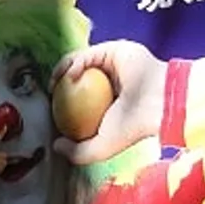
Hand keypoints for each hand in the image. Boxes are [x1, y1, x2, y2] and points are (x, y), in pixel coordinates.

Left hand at [49, 40, 167, 164]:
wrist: (156, 105)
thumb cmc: (132, 128)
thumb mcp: (100, 148)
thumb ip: (77, 152)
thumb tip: (55, 145)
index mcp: (107, 103)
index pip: (77, 99)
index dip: (60, 102)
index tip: (49, 110)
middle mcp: (108, 82)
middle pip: (75, 78)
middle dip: (57, 84)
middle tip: (47, 95)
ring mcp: (111, 65)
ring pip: (79, 63)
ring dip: (60, 71)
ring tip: (53, 85)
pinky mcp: (113, 50)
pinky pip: (87, 54)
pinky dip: (73, 64)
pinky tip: (67, 76)